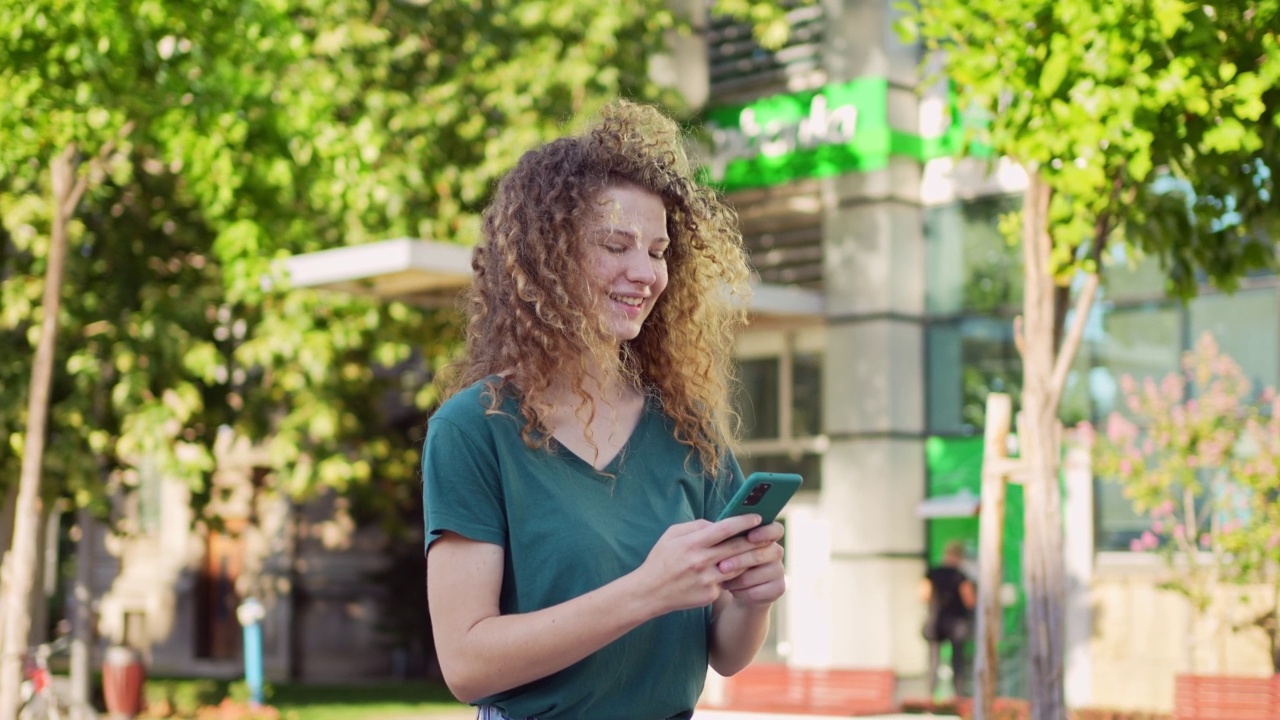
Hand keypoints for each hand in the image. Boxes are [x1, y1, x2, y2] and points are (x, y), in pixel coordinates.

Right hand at [632, 514, 764, 613]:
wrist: (649, 592)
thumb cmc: (661, 559)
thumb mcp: (672, 535)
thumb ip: (696, 526)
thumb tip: (719, 522)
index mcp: (692, 543)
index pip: (724, 529)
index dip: (743, 521)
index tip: (757, 517)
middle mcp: (701, 561)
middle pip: (737, 548)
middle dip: (755, 539)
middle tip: (767, 533)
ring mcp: (707, 580)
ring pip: (738, 566)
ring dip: (749, 558)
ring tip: (756, 549)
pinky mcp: (710, 595)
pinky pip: (727, 581)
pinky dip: (732, 574)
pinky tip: (734, 570)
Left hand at [716, 522, 785, 605]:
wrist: (738, 588)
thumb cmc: (729, 559)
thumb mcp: (727, 547)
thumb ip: (729, 537)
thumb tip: (716, 528)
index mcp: (767, 536)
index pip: (776, 529)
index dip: (765, 532)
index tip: (749, 536)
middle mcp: (776, 552)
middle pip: (761, 554)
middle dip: (739, 561)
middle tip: (721, 567)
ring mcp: (779, 571)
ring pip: (756, 575)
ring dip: (735, 579)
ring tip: (720, 580)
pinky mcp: (778, 588)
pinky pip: (756, 591)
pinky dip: (740, 592)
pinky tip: (731, 589)